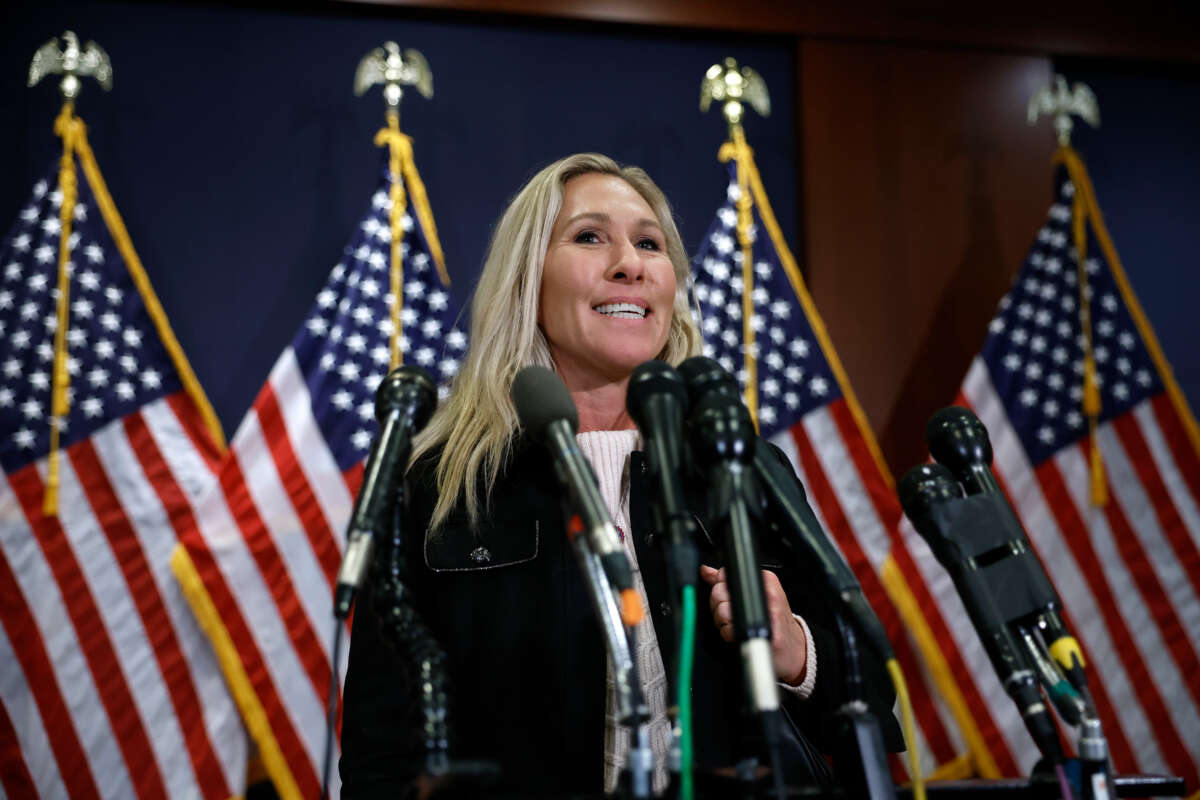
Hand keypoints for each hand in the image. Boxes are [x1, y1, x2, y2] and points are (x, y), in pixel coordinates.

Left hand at [699, 564, 807, 685]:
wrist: (794, 648)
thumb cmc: (774, 621)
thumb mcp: (755, 595)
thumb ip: (729, 583)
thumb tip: (706, 571)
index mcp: (765, 579)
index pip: (726, 575)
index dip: (720, 588)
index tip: (728, 597)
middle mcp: (766, 593)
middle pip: (721, 592)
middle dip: (719, 606)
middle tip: (732, 613)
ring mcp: (765, 612)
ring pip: (723, 611)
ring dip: (723, 622)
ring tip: (736, 624)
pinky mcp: (761, 632)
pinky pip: (729, 631)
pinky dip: (729, 635)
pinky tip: (740, 634)